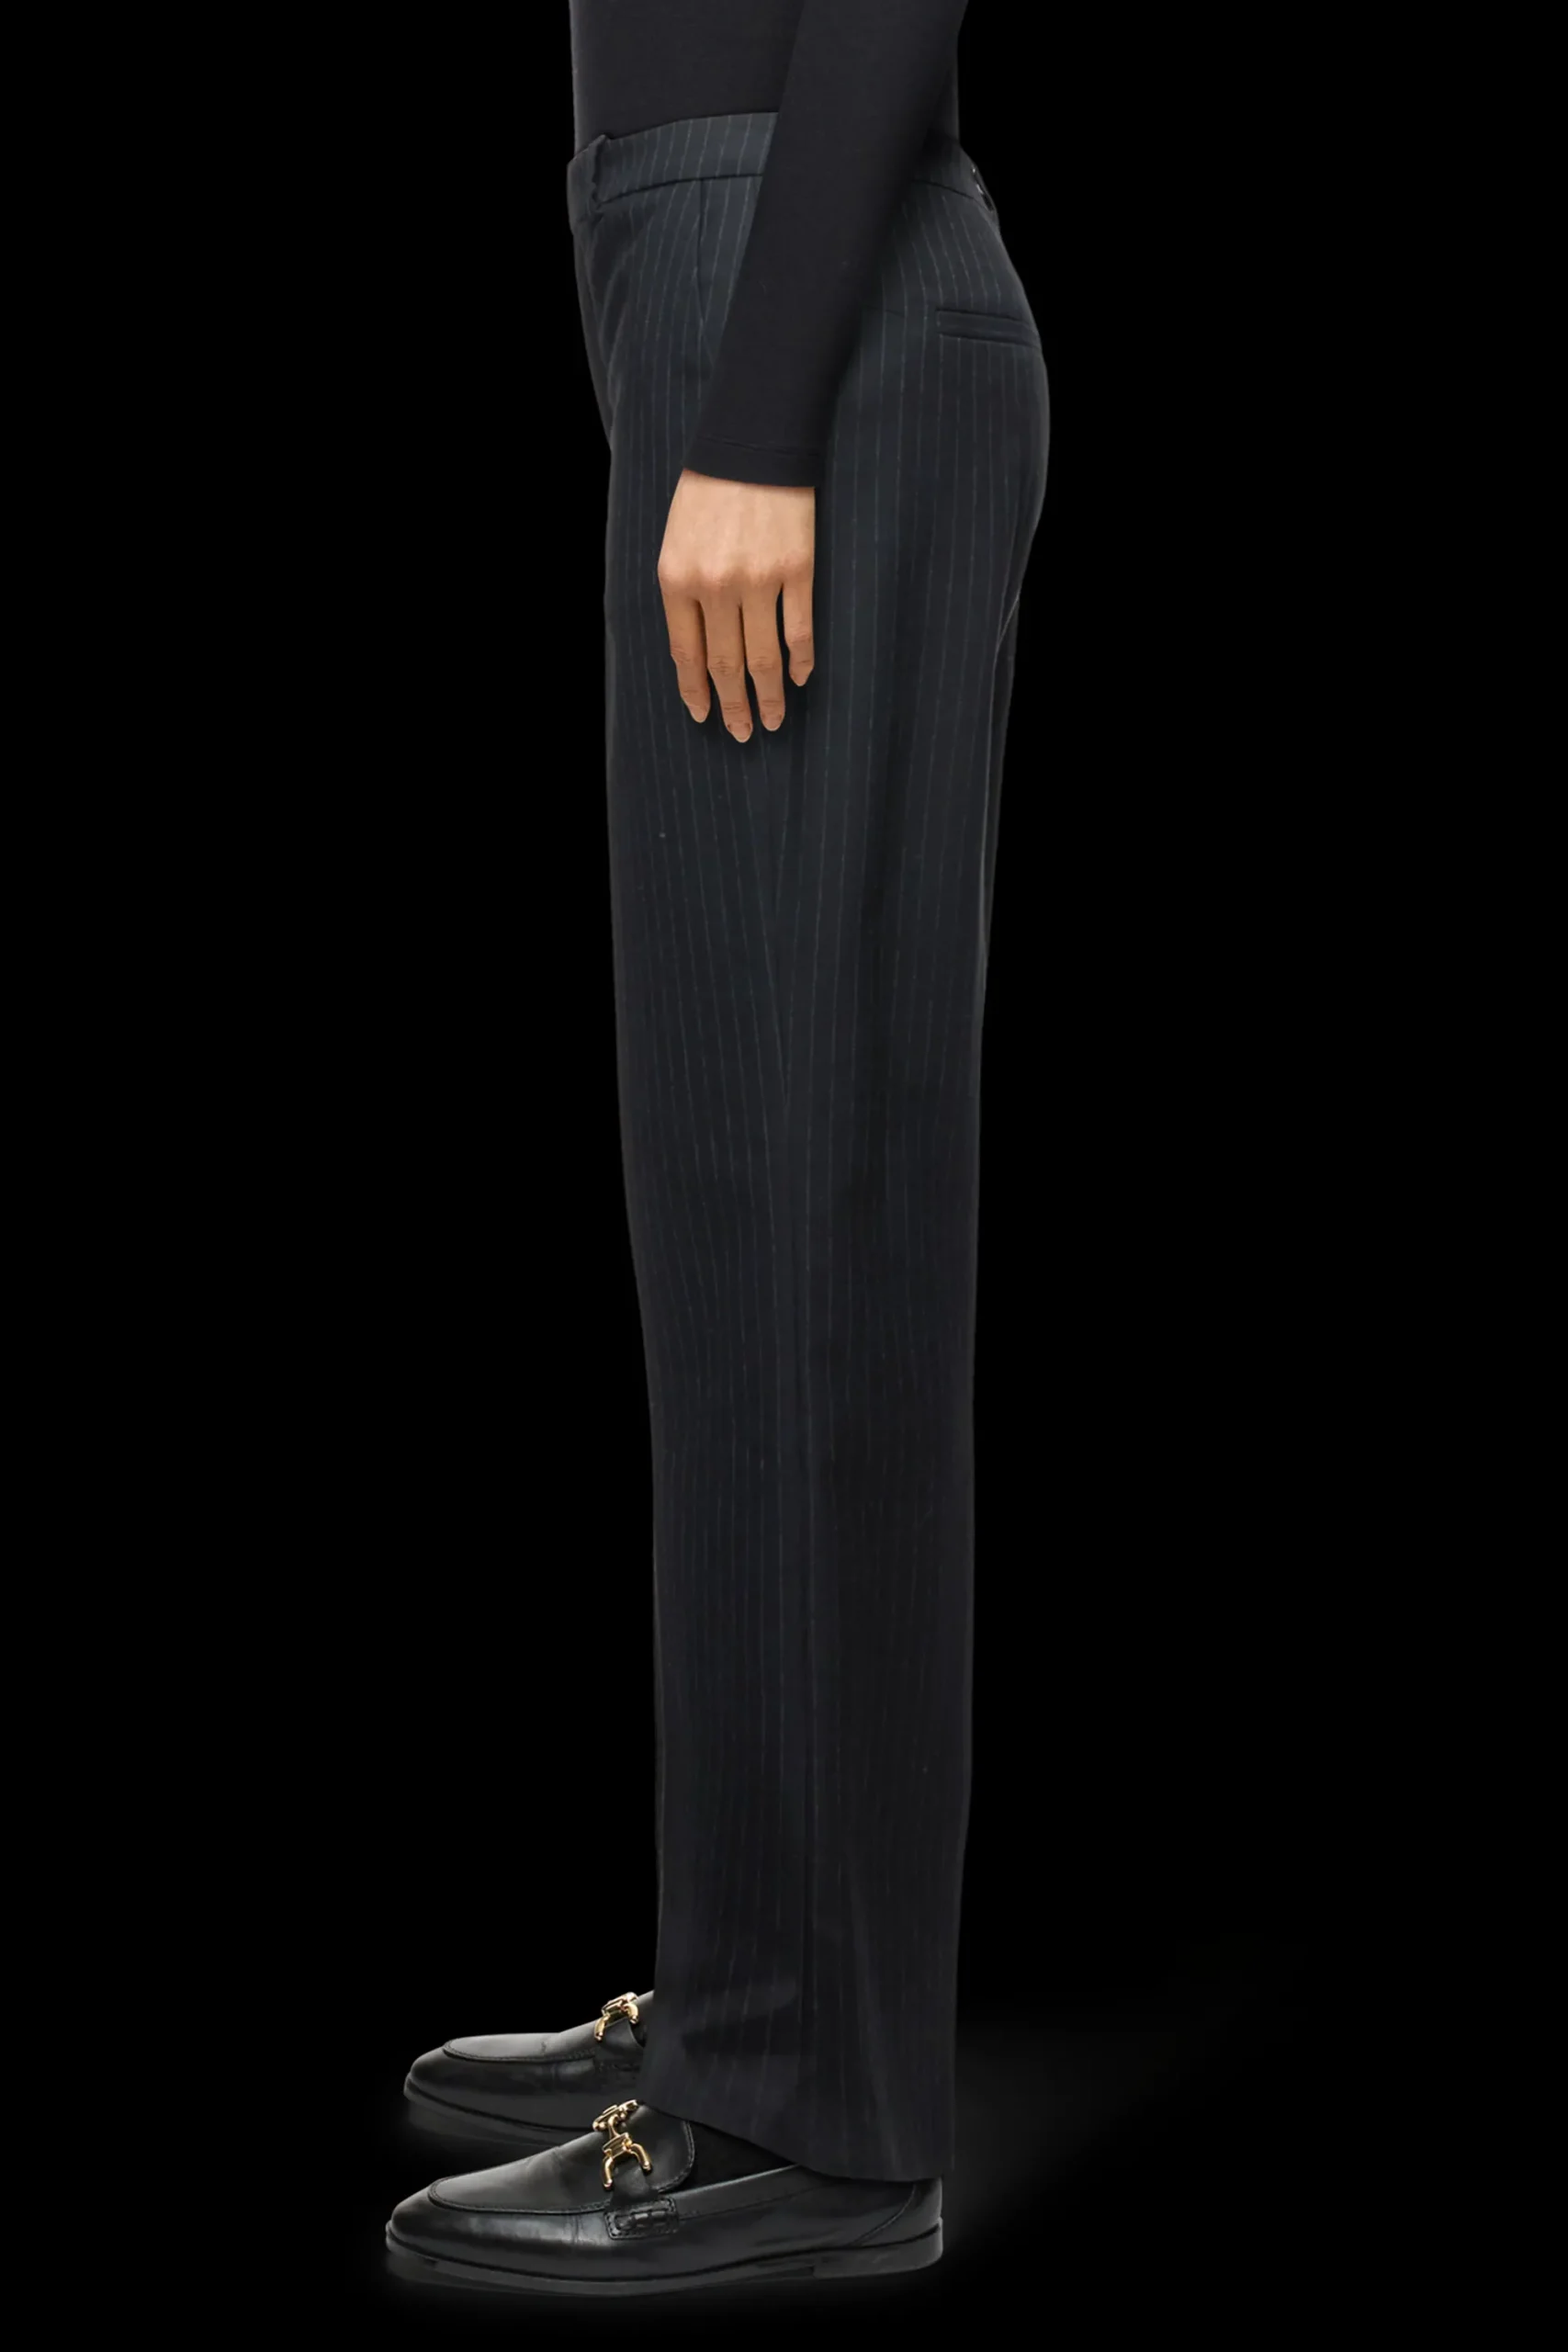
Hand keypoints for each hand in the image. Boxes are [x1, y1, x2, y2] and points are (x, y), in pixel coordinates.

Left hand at [656, 470, 814, 739]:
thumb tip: (698, 649)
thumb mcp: (676, 539)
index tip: (703, 715)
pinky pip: (799, 630)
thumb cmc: (709, 488)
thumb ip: (683, 592)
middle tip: (743, 733)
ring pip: (763, 657)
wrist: (751, 440)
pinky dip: (800, 660)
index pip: (687, 653)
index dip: (695, 690)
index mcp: (678, 579)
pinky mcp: (797, 570)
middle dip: (733, 705)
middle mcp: (716, 586)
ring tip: (774, 721)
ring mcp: (759, 580)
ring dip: (769, 696)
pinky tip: (801, 678)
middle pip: (726, 664)